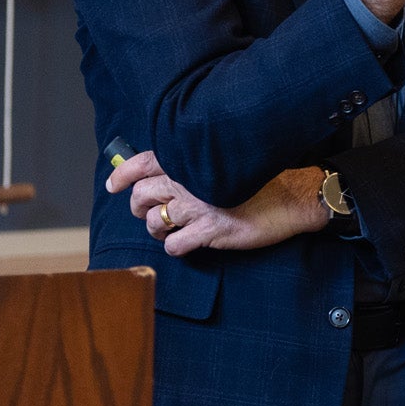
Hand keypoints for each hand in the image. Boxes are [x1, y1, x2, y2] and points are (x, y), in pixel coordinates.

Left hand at [107, 150, 326, 256]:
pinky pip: (175, 245)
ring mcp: (198, 205)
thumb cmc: (258, 178)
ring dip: (157, 229)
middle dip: (139, 209)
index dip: (122, 175)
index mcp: (189, 158)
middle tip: (149, 213)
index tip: (113, 185)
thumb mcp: (221, 162)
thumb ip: (193, 164)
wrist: (291, 195)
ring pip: (154, 223)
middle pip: (141, 197)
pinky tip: (187, 243)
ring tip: (171, 229)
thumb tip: (162, 174)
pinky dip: (175, 247)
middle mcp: (188, 180)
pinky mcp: (211, 229)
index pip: (142, 163)